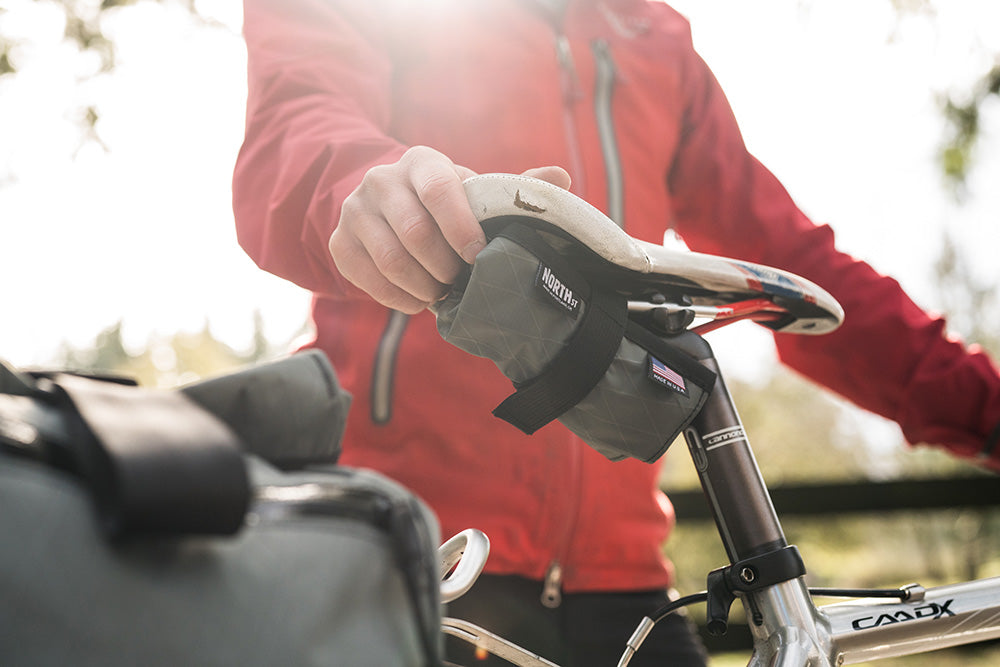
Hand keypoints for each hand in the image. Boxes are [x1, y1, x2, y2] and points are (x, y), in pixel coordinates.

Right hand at [329, 145, 570, 312]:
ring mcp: (354, 210)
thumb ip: (514, 189)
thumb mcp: (474, 191)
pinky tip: (417, 299)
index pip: (440, 189)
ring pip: (391, 260)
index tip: (477, 256)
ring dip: (423, 287)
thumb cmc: (444, 204)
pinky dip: (398, 298)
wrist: (386, 206)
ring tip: (441, 294)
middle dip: (444, 267)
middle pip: (414, 232)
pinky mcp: (338, 241)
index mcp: (421, 161)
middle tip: (460, 282)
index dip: (462, 227)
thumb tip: (562, 178)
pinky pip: (368, 279)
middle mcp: (381, 179)